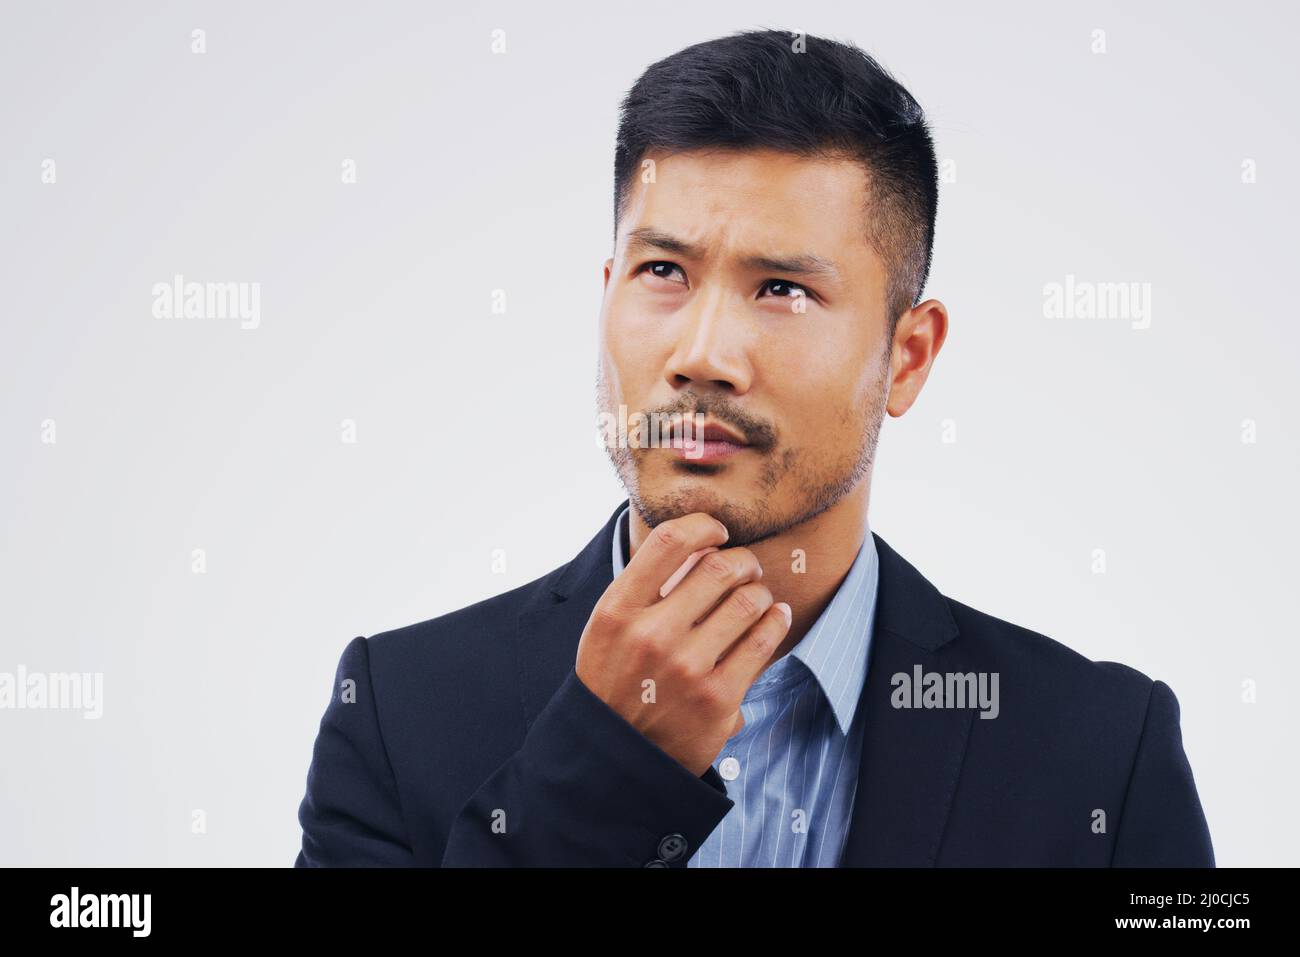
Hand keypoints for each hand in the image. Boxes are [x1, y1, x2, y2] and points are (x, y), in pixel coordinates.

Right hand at [575, 512, 791, 775]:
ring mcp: (686, 667)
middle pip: (719, 567)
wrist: (616, 754)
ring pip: (748, 600)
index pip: (669, 541)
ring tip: (757, 595)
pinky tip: (775, 616)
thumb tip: (702, 543)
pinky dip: (776, 620)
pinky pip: (763, 640)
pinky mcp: (718, 698)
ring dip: (760, 590)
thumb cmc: (617, 678)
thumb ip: (645, 587)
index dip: (703, 525)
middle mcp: (650, 635)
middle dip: (743, 560)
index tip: (717, 531)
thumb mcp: (610, 628)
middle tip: (746, 567)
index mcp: (617, 610)